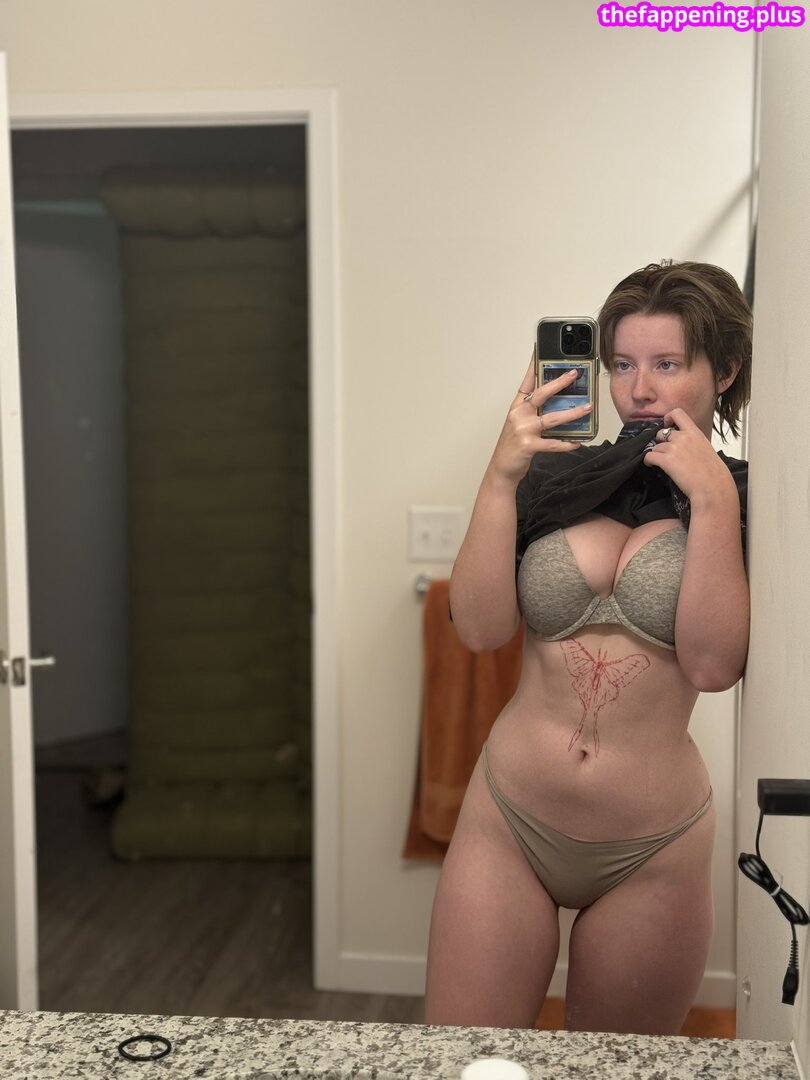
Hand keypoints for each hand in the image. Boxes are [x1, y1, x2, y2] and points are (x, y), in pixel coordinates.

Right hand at [488, 355, 592, 483]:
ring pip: (552, 418)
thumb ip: (536, 412)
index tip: (540, 350)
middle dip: (559, 383)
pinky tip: (577, 442)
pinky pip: (553, 443)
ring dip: (572, 413)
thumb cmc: (513, 445)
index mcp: (517, 407)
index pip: (527, 382)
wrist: (502, 468)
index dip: (533, 365)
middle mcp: (519, 415)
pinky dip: (567, 443)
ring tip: (587, 408)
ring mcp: (523, 430)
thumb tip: (561, 404)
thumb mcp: (521, 423)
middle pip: (541, 394)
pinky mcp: (528, 446)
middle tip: (574, 374)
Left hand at [643, 408, 735, 502]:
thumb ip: (693, 442)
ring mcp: (674, 448)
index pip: (677, 413)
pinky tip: (652, 465)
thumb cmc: (713, 472)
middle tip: (665, 452)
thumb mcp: (706, 448)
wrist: (712, 486)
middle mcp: (684, 437)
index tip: (667, 426)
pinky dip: (648, 460)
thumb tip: (682, 444)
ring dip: (656, 454)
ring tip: (662, 463)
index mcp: (695, 432)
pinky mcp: (666, 460)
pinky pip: (649, 456)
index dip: (668, 418)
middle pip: (661, 433)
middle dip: (661, 442)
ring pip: (655, 446)